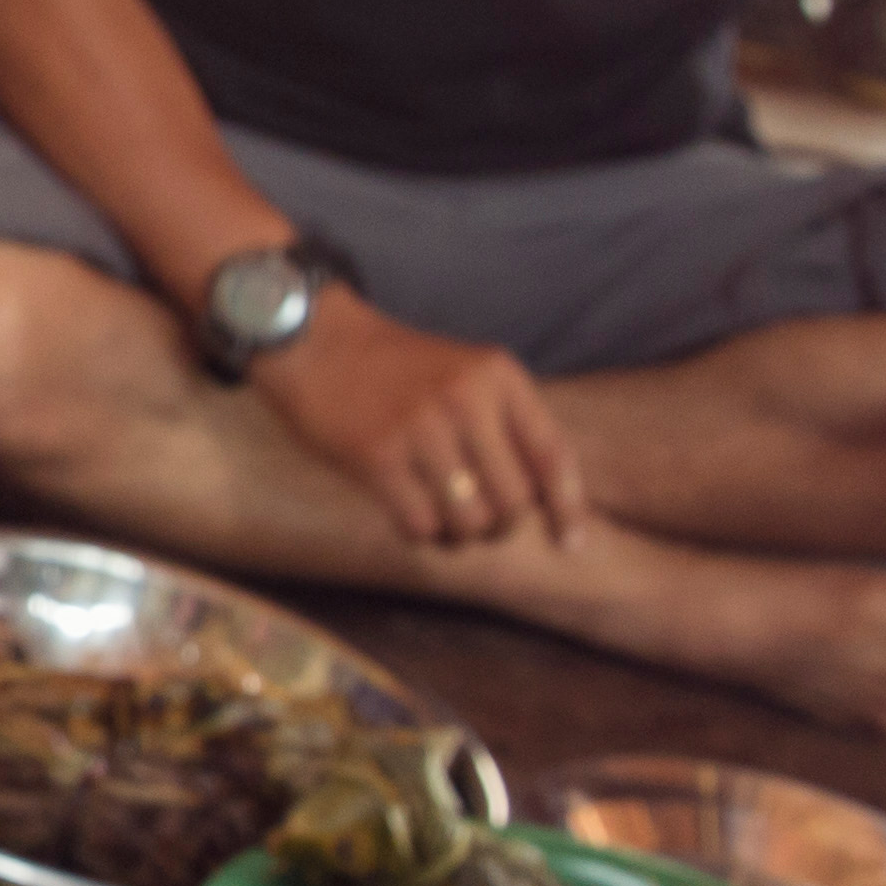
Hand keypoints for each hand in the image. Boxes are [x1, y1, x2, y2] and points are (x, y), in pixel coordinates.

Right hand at [250, 301, 583, 548]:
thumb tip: (544, 499)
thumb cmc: (394, 368)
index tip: (571, 544)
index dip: (567, 508)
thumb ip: (504, 421)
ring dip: (459, 534)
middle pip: (514, 501)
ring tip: (443, 519)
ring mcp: (420, 428)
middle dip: (500, 525)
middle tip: (477, 520)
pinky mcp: (376, 455)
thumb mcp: (464, 372)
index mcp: (497, 376)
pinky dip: (421, 533)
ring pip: (470, 521)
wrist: (314, 340)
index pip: (552, 455)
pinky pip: (420, 525)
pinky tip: (409, 512)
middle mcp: (465, 399)